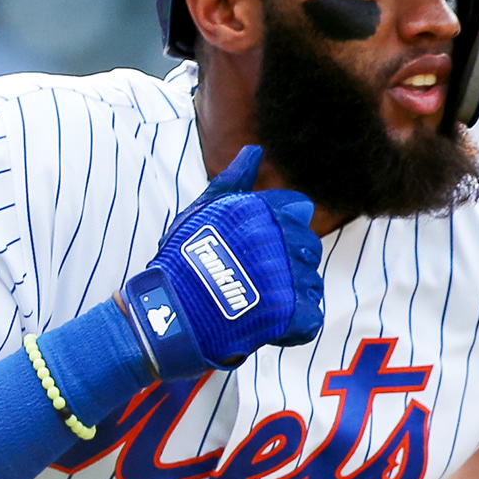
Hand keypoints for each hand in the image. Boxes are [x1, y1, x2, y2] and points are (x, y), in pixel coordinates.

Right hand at [118, 146, 324, 378]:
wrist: (168, 315)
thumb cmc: (179, 264)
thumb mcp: (199, 213)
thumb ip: (231, 181)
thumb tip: (254, 150)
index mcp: (259, 209)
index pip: (298, 211)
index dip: (279, 234)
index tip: (251, 252)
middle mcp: (276, 237)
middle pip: (308, 248)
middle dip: (286, 266)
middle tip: (251, 284)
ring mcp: (285, 275)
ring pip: (310, 283)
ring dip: (289, 298)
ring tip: (253, 306)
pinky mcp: (290, 311)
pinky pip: (309, 317)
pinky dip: (292, 327)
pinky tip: (263, 326)